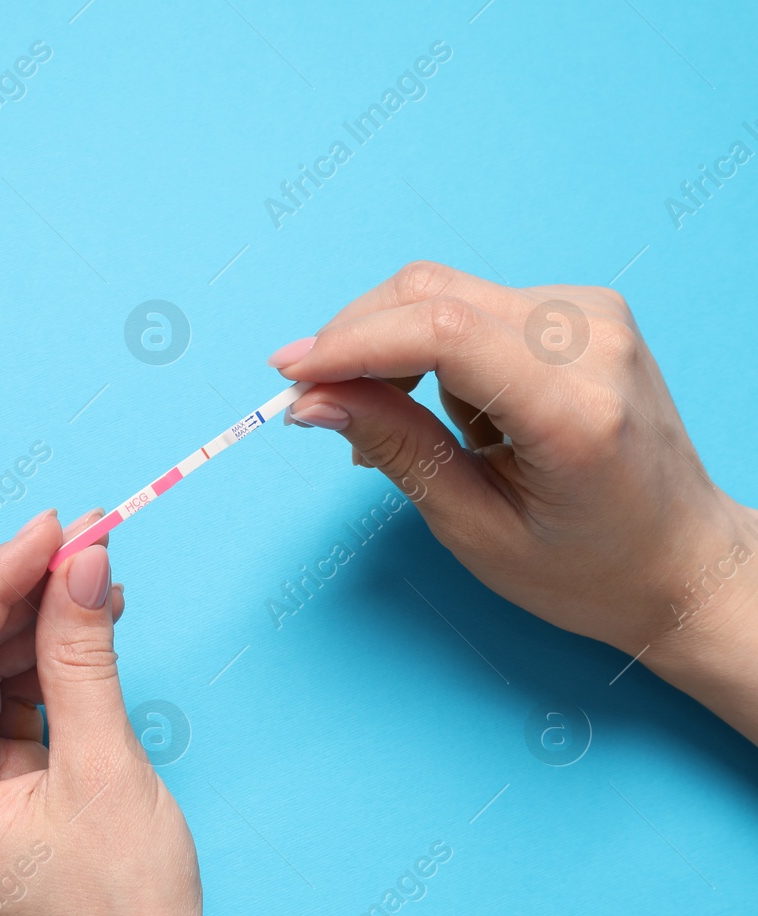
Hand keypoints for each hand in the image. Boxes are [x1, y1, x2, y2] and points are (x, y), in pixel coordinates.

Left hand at [0, 509, 235, 915]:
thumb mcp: (104, 767)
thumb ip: (83, 656)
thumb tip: (81, 561)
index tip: (52, 526)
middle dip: (21, 599)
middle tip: (84, 540)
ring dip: (38, 631)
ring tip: (97, 579)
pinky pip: (9, 718)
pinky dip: (48, 676)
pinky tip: (87, 632)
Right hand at [273, 261, 757, 727]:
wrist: (681, 559)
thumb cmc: (586, 566)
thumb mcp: (475, 527)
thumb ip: (395, 448)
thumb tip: (311, 400)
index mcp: (575, 411)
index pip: (443, 332)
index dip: (351, 344)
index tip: (289, 376)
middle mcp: (593, 343)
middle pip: (433, 293)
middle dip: (355, 341)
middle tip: (314, 404)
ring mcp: (595, 315)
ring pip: (444, 293)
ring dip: (391, 350)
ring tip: (390, 427)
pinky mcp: (584, 309)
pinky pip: (472, 304)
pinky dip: (428, 348)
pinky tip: (439, 407)